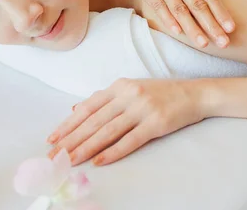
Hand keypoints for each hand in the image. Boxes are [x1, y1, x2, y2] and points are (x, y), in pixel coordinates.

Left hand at [46, 78, 204, 165]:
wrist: (194, 94)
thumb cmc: (160, 94)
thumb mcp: (131, 90)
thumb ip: (104, 99)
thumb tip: (75, 108)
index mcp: (120, 86)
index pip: (88, 107)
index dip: (68, 124)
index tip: (52, 139)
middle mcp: (128, 95)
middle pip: (94, 120)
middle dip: (71, 140)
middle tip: (54, 155)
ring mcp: (142, 108)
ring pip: (108, 131)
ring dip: (87, 147)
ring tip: (71, 160)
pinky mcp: (156, 123)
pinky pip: (130, 140)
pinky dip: (113, 151)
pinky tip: (99, 161)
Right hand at [116, 0, 234, 48]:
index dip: (221, 13)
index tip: (231, 28)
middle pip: (198, 6)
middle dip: (212, 26)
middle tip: (224, 43)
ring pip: (179, 10)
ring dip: (192, 28)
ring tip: (203, 43)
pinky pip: (158, 6)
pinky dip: (168, 19)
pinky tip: (178, 32)